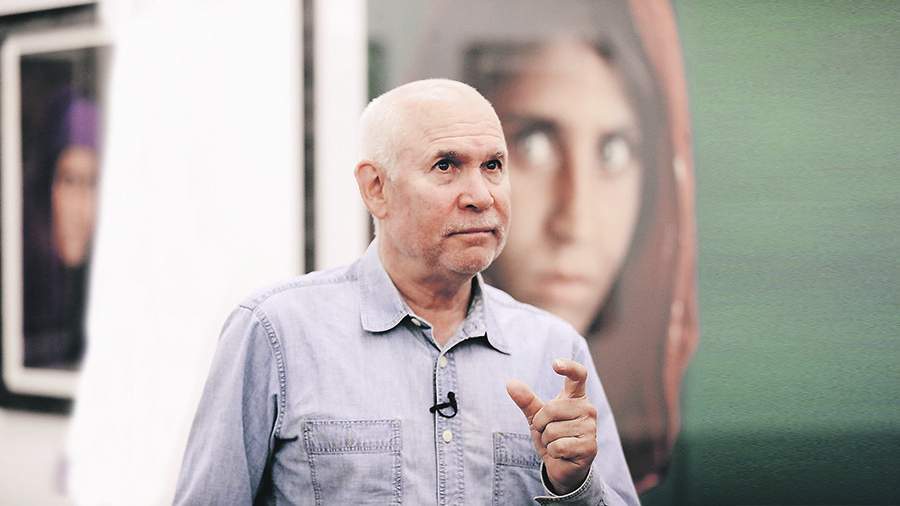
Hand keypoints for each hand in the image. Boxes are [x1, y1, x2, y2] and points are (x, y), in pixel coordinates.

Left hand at [506, 359, 597, 494]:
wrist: (563, 465)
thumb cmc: (552, 436)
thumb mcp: (537, 416)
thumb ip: (526, 400)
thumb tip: (510, 383)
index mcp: (576, 398)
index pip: (578, 376)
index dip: (568, 367)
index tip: (555, 364)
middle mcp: (587, 409)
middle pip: (551, 408)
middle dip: (540, 424)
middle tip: (547, 433)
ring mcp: (591, 428)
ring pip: (552, 430)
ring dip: (547, 440)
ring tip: (556, 444)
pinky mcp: (590, 447)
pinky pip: (558, 446)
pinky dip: (552, 452)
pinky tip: (561, 454)